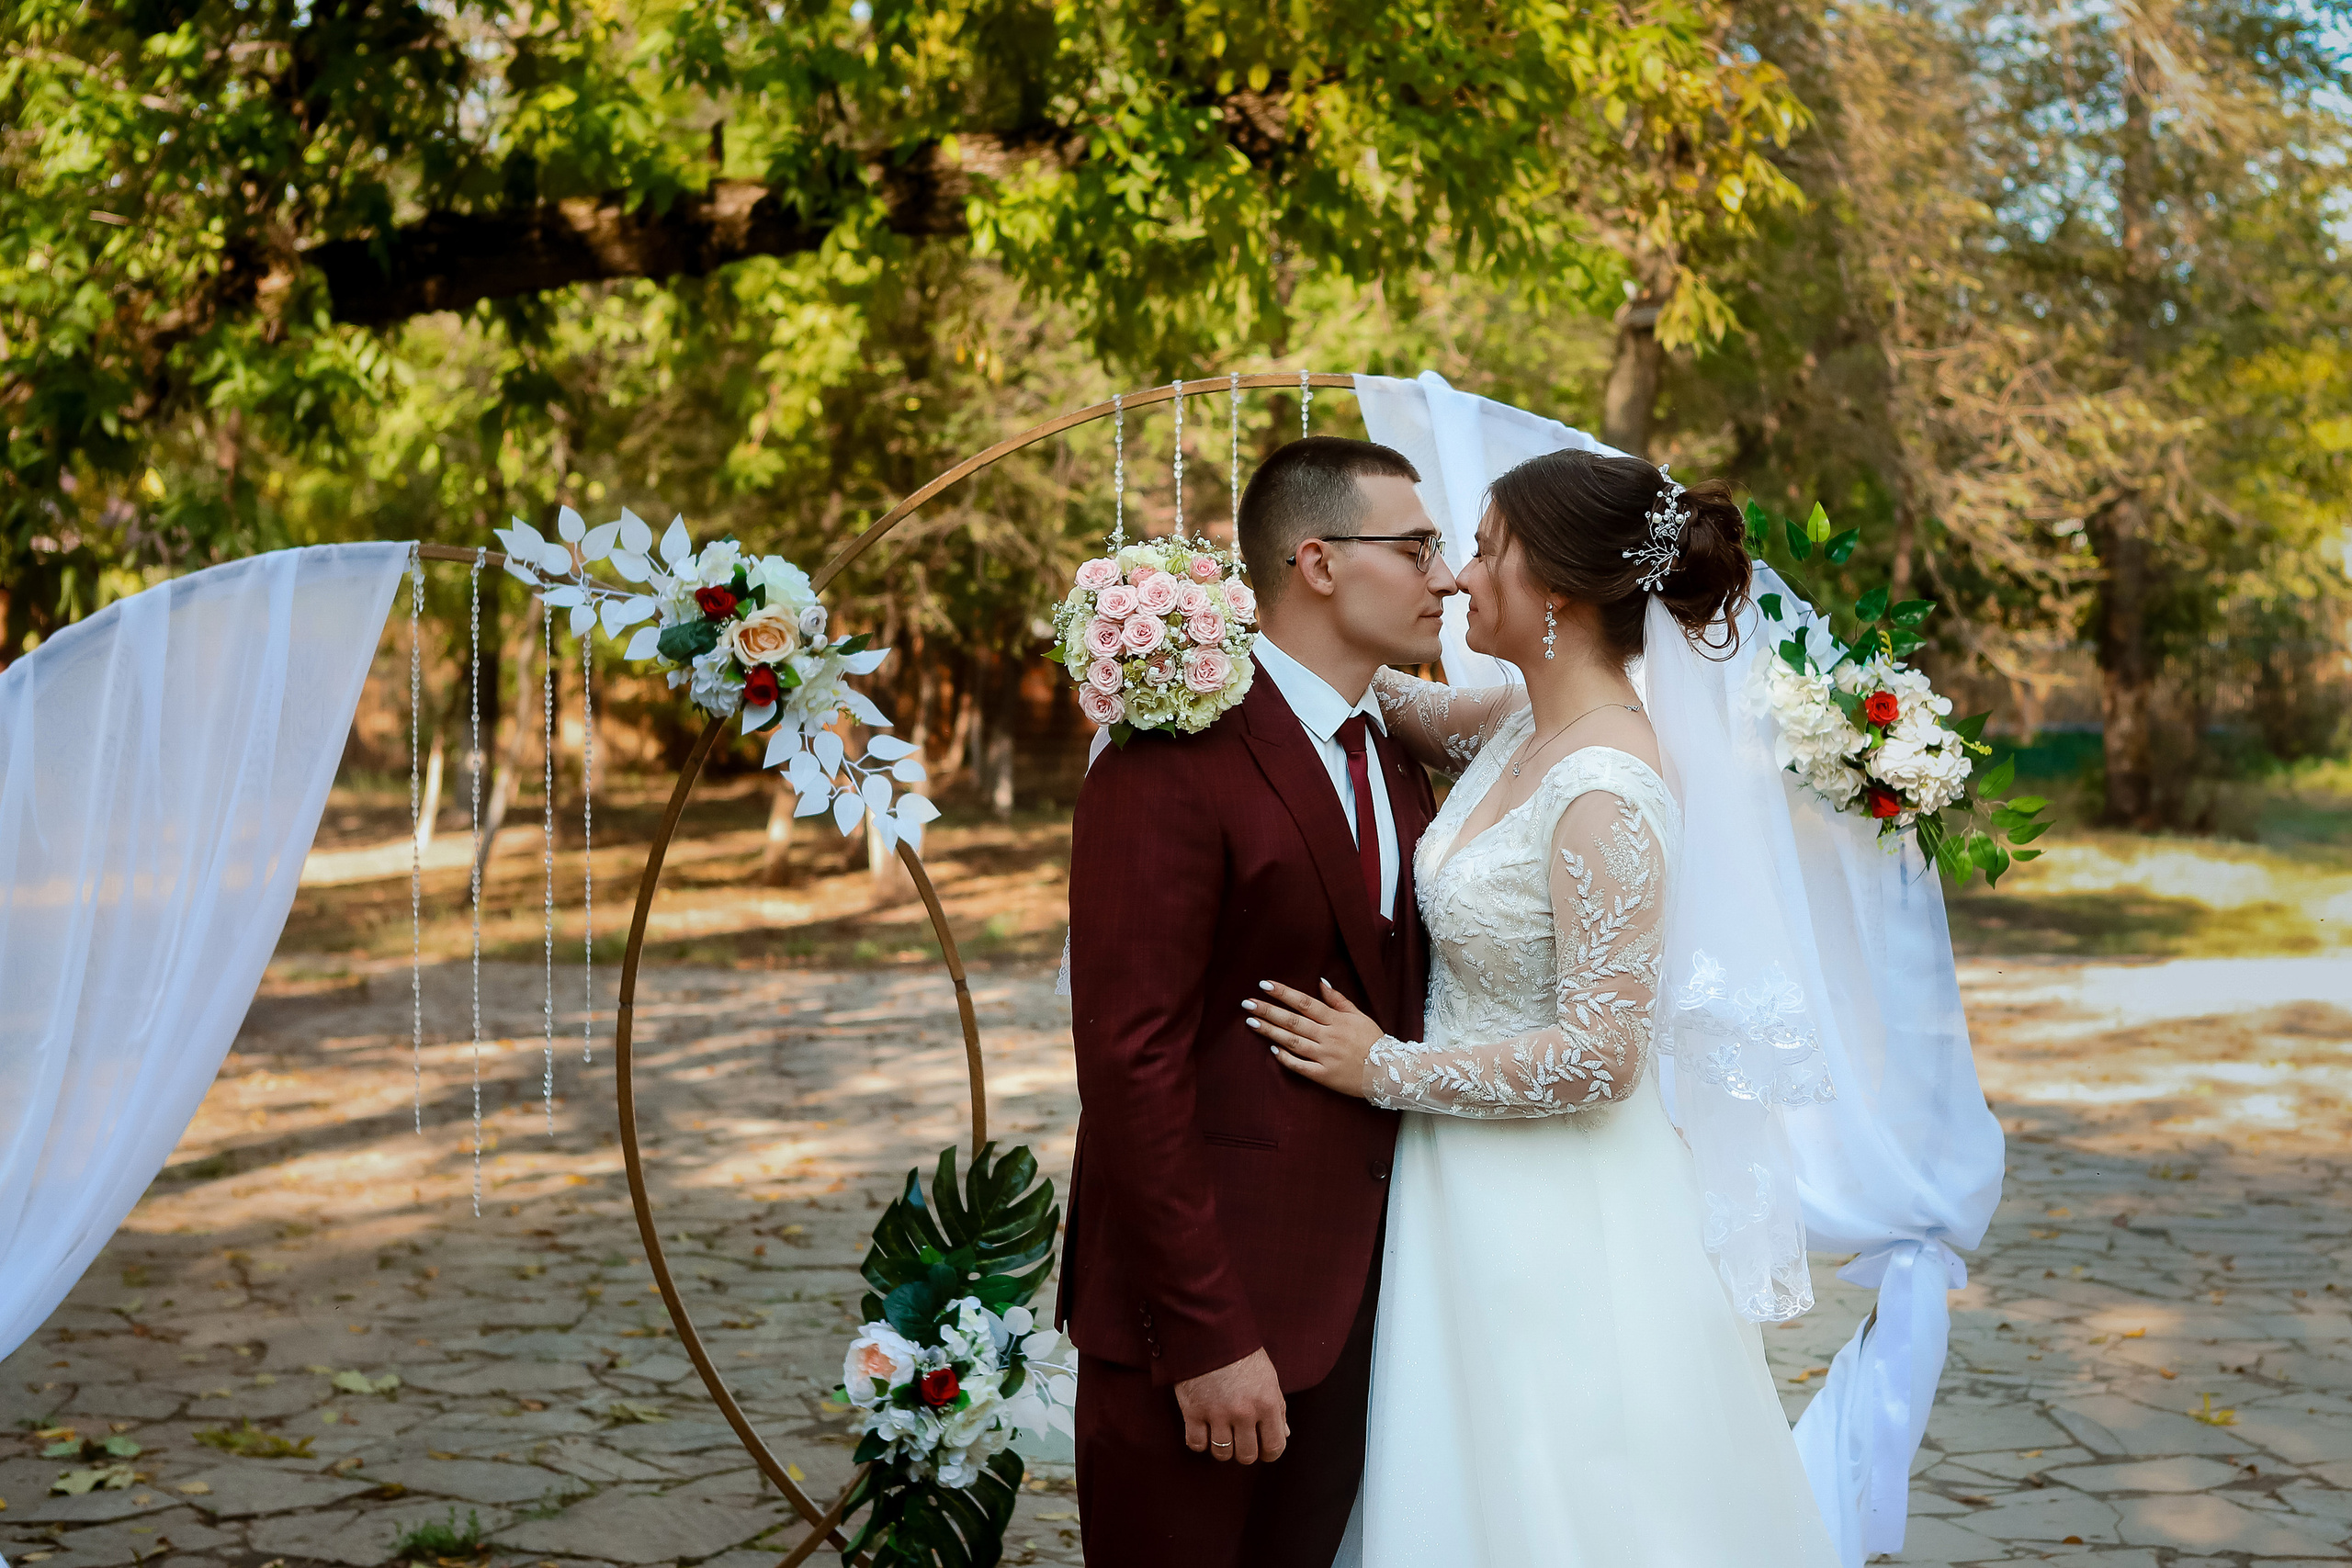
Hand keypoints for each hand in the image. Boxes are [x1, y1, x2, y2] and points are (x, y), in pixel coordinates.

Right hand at [1174, 1348, 1286, 1463]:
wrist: (1208, 1331)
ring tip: (1221, 1433)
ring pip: (1222, 1453)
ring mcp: (1217, 1414)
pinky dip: (1199, 1442)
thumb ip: (1278, 1407)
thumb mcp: (1268, 1376)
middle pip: (1247, 1456)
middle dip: (1245, 1451)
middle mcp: (1244, 1412)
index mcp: (1267, 1403)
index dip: (1270, 1453)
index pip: (1274, 1446)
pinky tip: (1203, 1430)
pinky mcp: (1193, 1412)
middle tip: (1240, 1439)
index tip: (1263, 1449)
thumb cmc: (1241, 1353)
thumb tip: (1285, 1433)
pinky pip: (1197, 1444)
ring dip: (1222, 1448)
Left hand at [1245, 978, 1381, 1097]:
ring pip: (1293, 1041)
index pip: (1305, 1003)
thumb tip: (1320, 982)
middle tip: (1247, 1003)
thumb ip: (1338, 1000)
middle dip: (1268, 1011)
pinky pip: (1301, 1066)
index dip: (1284, 993)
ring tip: (1251, 1022)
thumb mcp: (1359, 1016)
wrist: (1389, 1073)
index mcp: (1337, 1020)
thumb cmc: (1373, 1041)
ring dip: (1270, 1031)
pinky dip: (1286, 1058)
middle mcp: (1329, 1036)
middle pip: (1293, 1021)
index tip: (1264, 985)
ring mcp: (1325, 1056)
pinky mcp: (1324, 1076)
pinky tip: (1272, 1049)